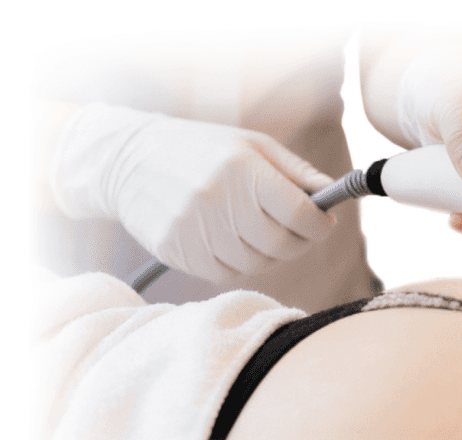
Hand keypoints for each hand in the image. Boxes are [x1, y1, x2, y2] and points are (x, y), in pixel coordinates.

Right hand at [52, 104, 335, 282]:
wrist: (129, 161)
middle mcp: (219, 201)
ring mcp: (196, 230)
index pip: (301, 214)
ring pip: (257, 263)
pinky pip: (227, 273)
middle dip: (300, 242)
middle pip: (282, 245)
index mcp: (243, 170)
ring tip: (260, 231)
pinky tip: (233, 240)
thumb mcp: (252, 145)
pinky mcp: (178, 252)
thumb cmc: (201, 150)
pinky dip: (240, 262)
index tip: (324, 223)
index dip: (320, 224)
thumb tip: (333, 196)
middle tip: (299, 231)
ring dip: (269, 253)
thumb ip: (297, 172)